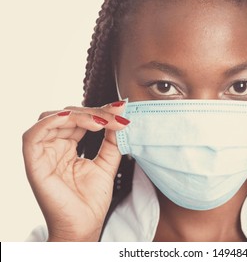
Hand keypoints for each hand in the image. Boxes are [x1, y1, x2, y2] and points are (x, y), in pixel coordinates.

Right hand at [22, 101, 128, 240]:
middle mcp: (54, 148)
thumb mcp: (107, 164)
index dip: (100, 112)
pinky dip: (52, 122)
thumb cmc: (92, 200)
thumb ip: (111, 141)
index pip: (80, 120)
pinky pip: (33, 135)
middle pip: (67, 116)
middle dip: (94, 112)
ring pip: (52, 120)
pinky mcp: (34, 163)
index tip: (122, 110)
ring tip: (102, 121)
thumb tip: (119, 117)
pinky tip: (73, 119)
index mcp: (68, 147)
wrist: (84, 226)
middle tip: (116, 115)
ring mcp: (43, 154)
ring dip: (78, 115)